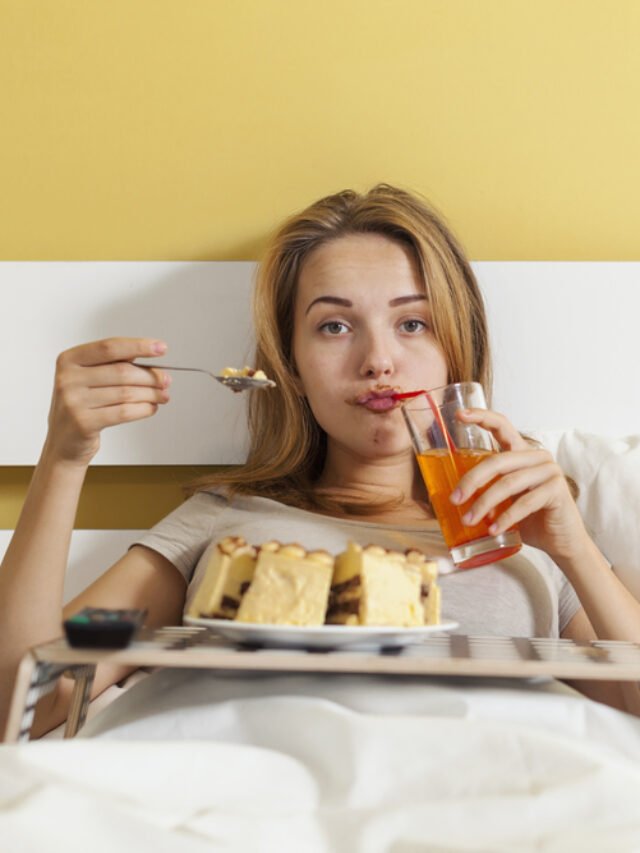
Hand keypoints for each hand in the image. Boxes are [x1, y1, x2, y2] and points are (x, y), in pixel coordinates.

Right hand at [43, 337, 170, 466]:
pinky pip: (124, 412)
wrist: (64, 441)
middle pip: (122, 371)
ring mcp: (73, 401)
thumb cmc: (81, 406)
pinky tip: (151, 408)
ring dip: (151, 394)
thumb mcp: (89, 379)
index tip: (160, 348)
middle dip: (150, 376)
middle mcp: (68, 378)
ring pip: (126, 393)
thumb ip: (115, 365)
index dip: (139, 346)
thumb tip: (152, 364)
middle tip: (166, 380)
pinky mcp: (84, 422)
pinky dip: (143, 409)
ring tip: (162, 396)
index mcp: (70, 360)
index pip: (110, 347)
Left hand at [449, 408, 588, 561]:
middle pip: (497, 461)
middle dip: (472, 481)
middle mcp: (536, 456)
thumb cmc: (530, 518)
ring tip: (469, 521)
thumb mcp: (504, 500)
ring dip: (484, 504)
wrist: (560, 541)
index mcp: (521, 452)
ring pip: (508, 483)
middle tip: (454, 500)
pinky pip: (525, 502)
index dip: (481, 417)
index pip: (501, 426)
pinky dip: (506, 517)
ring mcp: (549, 471)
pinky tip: (493, 530)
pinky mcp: (557, 490)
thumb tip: (454, 495)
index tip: (459, 415)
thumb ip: (487, 489)